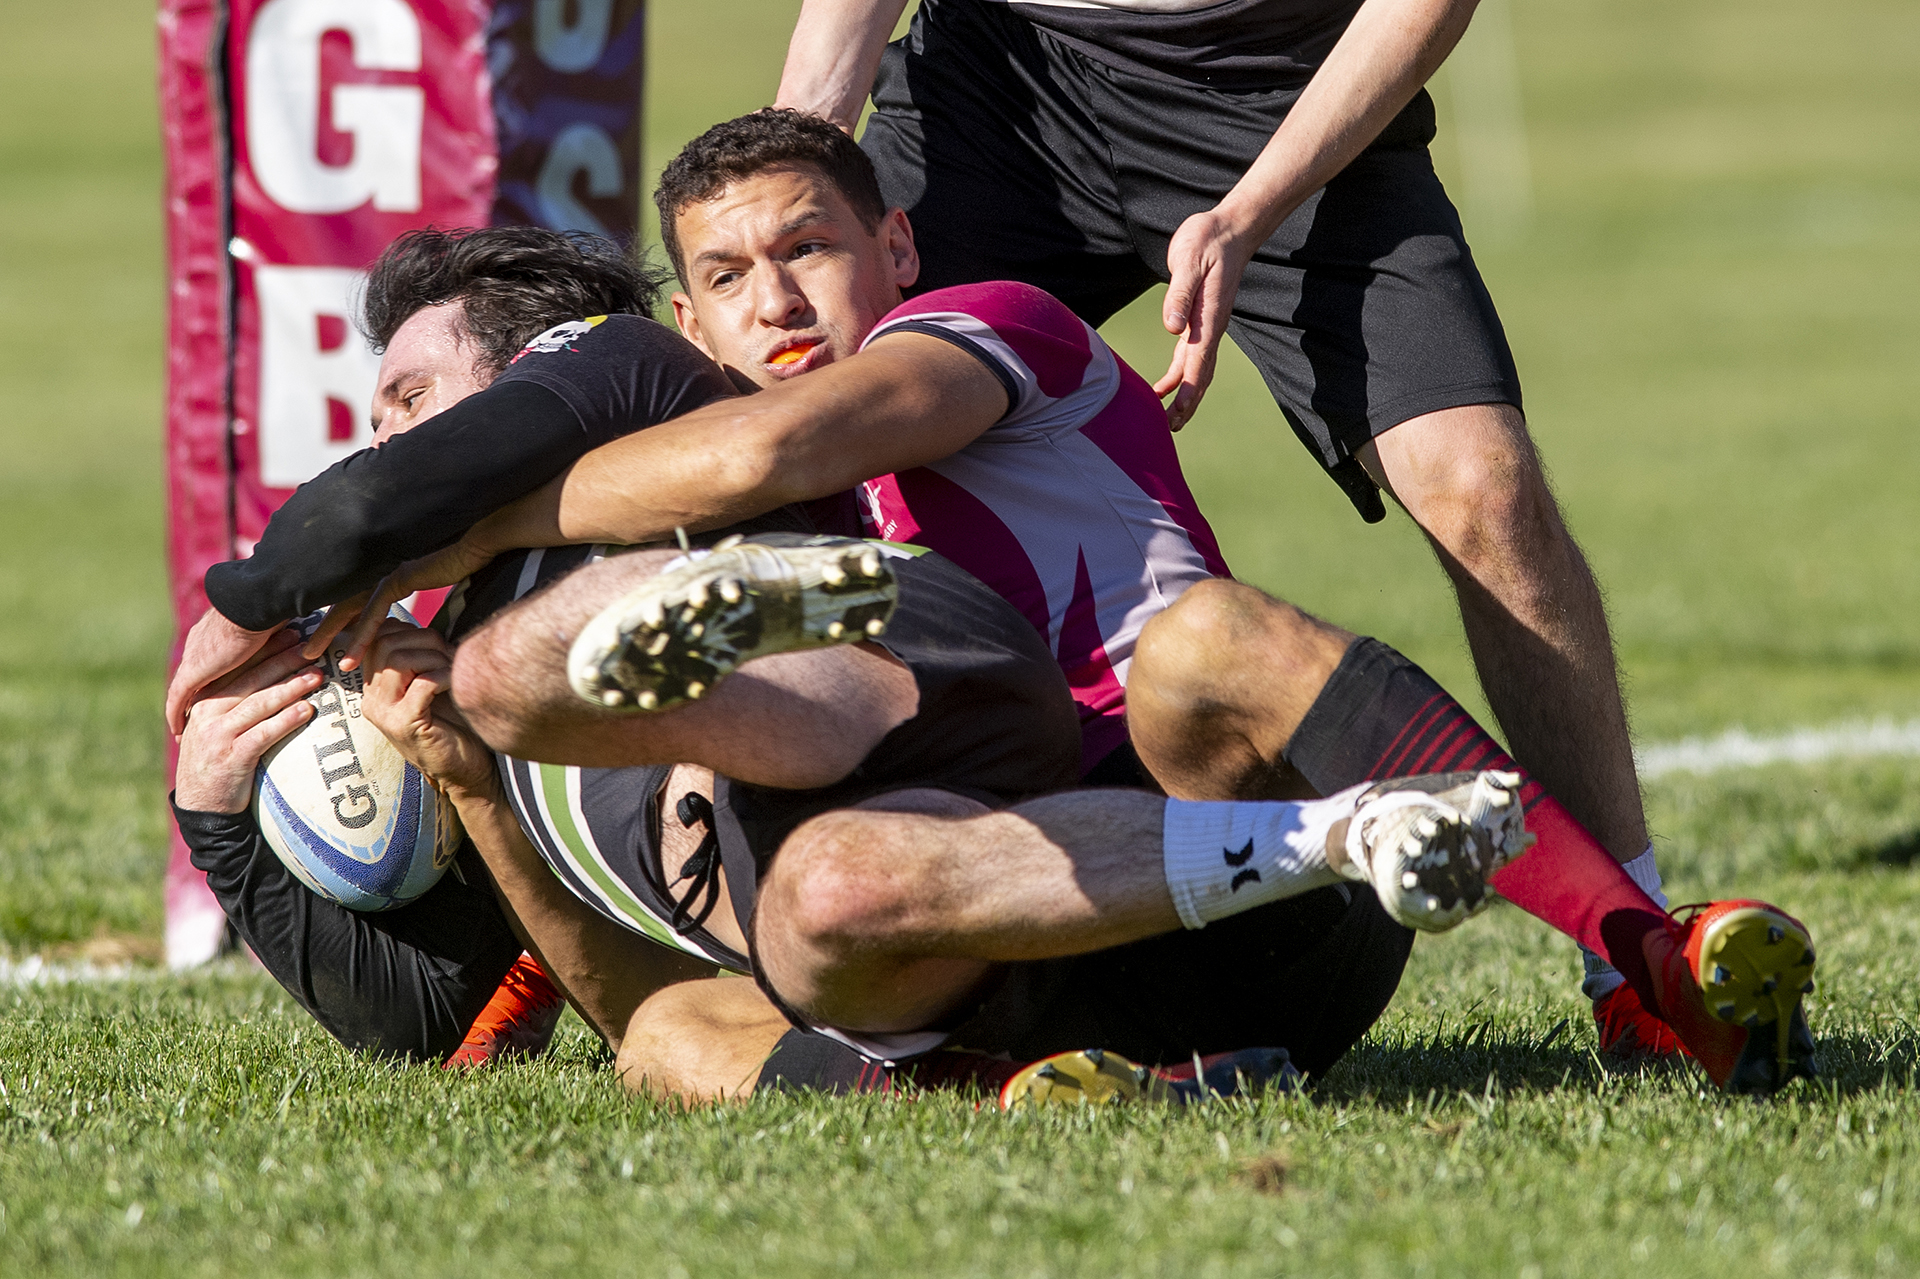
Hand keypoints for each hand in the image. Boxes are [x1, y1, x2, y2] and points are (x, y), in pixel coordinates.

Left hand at [166, 606, 287, 735]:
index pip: (214, 662)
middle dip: (199, 696)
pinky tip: (177, 732)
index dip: (217, 678)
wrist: (256, 604)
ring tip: (186, 729)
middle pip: (198, 677)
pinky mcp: (192, 672)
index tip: (221, 692)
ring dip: (186, 708)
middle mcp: (202, 646)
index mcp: (220, 634)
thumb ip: (281, 642)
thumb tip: (305, 645)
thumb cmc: (272, 609)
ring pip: (184, 689)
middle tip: (198, 715)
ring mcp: (195, 659)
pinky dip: (177, 714)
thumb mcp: (277, 628)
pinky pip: (178, 699)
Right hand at [173, 629, 324, 812]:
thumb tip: (270, 674)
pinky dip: (286, 720)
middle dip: (282, 661)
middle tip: (310, 647)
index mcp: (204, 701)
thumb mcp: (218, 726)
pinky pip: (263, 734)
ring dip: (290, 687)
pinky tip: (307, 710)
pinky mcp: (232, 758)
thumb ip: (236, 702)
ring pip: (259, 704)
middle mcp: (207, 713)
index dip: (265, 651)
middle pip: (251, 680)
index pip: (238, 668)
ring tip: (316, 675)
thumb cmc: (219, 761)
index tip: (291, 634)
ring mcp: (218, 735)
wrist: (201, 807)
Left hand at [308, 535, 497, 672]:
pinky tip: (353, 652)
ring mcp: (385, 570)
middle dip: (320, 627)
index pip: (349, 595)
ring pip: (348, 607)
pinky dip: (362, 633)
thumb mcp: (431, 573)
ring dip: (330, 633)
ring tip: (314, 654)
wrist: (478, 538)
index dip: (335, 618)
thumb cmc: (461, 555)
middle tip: (304, 650)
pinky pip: (374, 611)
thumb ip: (414, 583)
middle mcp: (378, 567)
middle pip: (340, 601)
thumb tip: (411, 603)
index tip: (322, 638)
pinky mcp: (398, 578)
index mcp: (381, 566)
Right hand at [358, 617, 498, 798]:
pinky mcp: (405, 725)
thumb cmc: (454, 725)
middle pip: (383, 643)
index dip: (407, 629)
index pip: (375, 638)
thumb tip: (422, 626)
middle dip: (422, 639)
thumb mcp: (432, 685)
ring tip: (451, 670)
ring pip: (397, 661)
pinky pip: (421, 684)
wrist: (465, 772)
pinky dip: (442, 676)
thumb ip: (421, 659)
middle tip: (447, 654)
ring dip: (433, 657)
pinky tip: (454, 685)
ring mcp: (385, 714)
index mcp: (375, 687)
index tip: (435, 642)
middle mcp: (372, 699)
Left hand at [1153, 206, 1258, 430]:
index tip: (1178, 413)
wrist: (1228, 229)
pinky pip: (1188, 356)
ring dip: (1182, 395)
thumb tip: (1171, 328)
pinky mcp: (1197, 319)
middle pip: (1200, 375)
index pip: (1199, 362)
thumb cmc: (1208, 241)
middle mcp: (1210, 328)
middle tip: (1171, 429)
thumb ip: (1179, 295)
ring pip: (1195, 369)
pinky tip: (1164, 387)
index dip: (1189, 390)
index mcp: (1209, 318)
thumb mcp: (1189, 262)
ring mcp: (1205, 325)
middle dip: (1187, 404)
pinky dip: (1178, 375)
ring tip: (1167, 419)